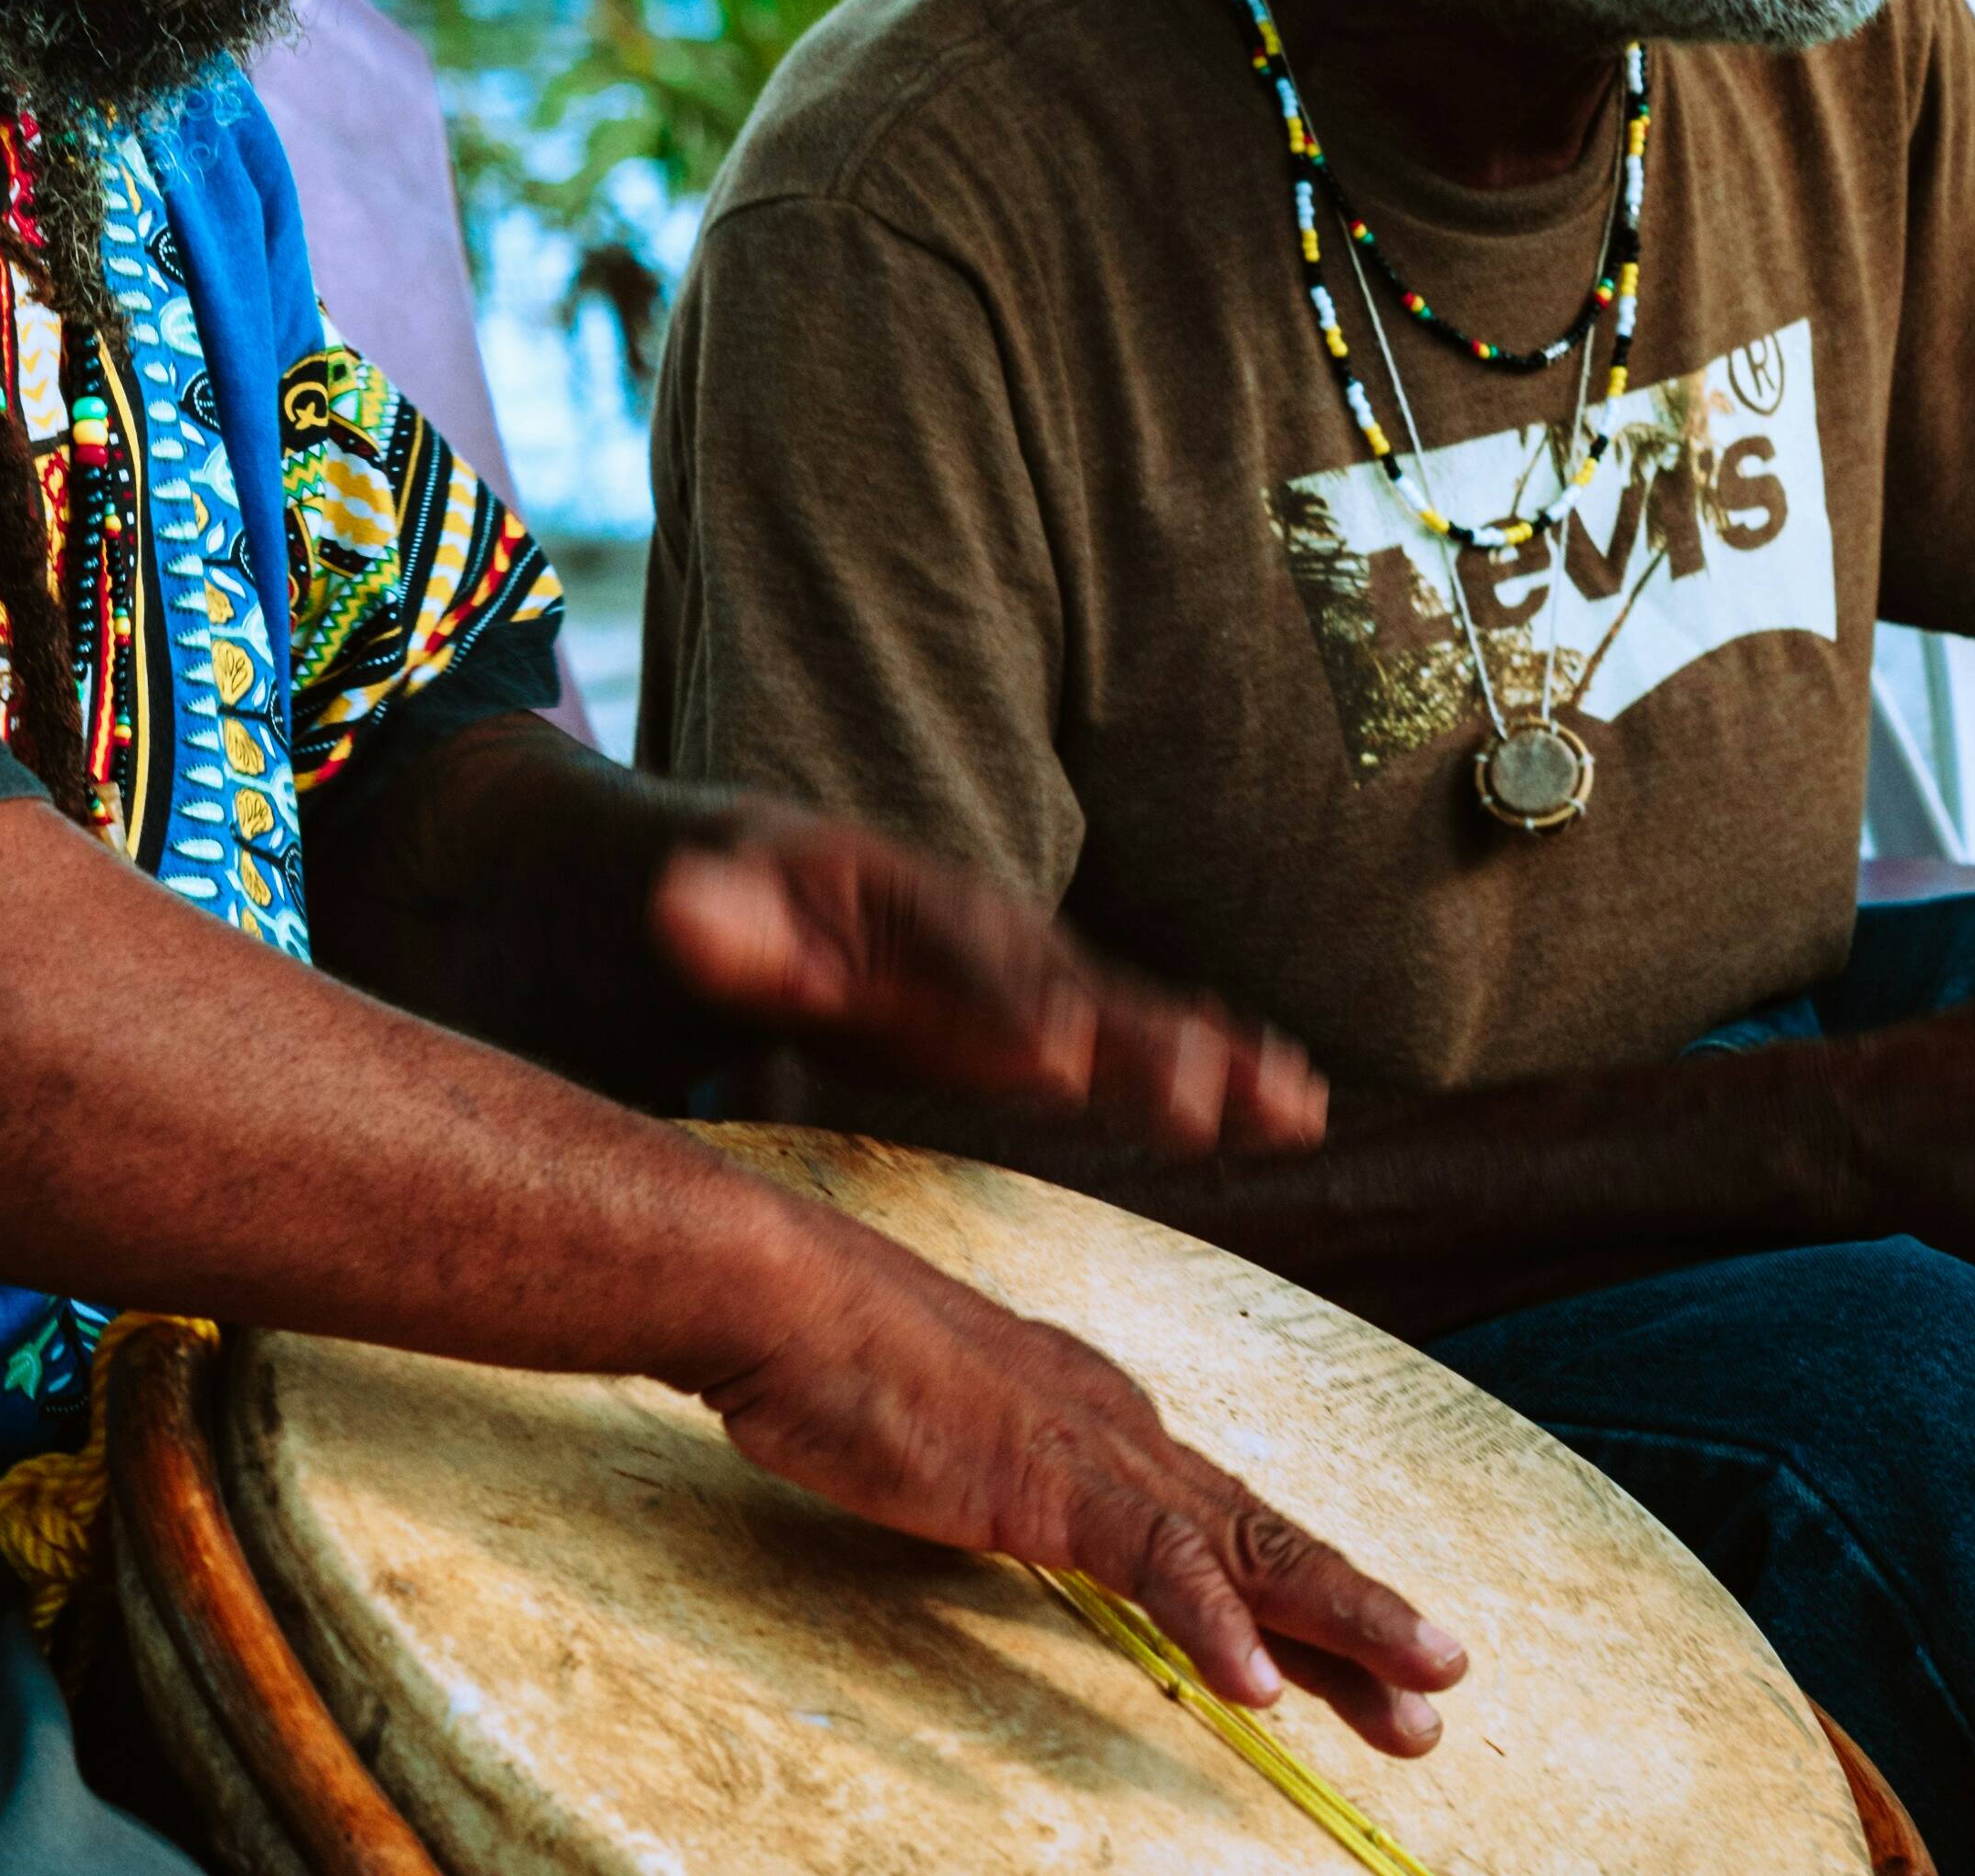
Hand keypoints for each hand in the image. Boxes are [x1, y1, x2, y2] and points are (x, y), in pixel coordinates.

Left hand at [652, 804, 1329, 1156]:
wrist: (688, 869)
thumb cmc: (687, 902)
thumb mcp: (685, 901)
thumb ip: (708, 920)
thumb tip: (687, 906)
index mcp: (886, 904)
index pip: (954, 964)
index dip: (1003, 1013)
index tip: (1057, 1066)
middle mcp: (967, 926)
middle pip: (1063, 984)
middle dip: (1133, 1043)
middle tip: (1197, 1100)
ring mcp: (1005, 963)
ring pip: (1117, 1009)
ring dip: (1202, 1056)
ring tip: (1289, 1106)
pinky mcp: (1024, 1005)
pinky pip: (1127, 1030)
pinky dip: (1210, 1058)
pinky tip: (1287, 1102)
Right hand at [699, 1221, 1469, 1754]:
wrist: (786, 1296)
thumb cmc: (840, 1363)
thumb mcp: (949, 1441)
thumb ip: (1004, 1479)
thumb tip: (1018, 1512)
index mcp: (1107, 1427)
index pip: (1228, 1528)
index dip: (1306, 1596)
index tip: (1370, 1656)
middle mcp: (1126, 1435)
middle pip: (1267, 1540)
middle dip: (1362, 1620)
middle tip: (1443, 1683)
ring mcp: (1097, 1455)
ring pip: (1251, 1551)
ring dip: (1343, 1624)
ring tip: (1418, 1692)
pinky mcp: (1050, 1481)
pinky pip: (1153, 1563)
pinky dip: (1213, 1625)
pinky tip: (1256, 1684)